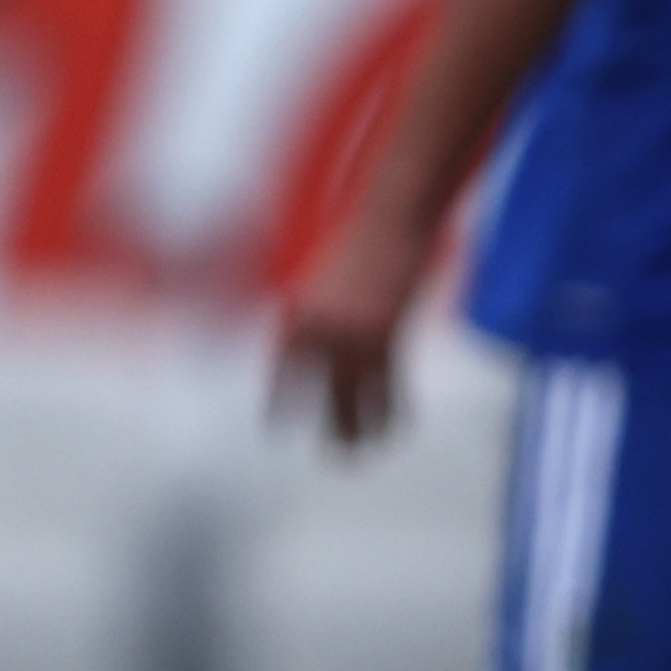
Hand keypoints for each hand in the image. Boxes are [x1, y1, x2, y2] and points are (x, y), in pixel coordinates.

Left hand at [272, 217, 418, 448]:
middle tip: (335, 454)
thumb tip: (321, 349)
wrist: (390, 217)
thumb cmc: (361, 241)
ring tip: (361, 453)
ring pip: (354, 395)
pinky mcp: (385, 335)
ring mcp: (351, 334)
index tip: (275, 428)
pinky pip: (387, 384)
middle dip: (328, 422)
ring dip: (358, 427)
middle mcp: (318, 329)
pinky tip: (395, 429)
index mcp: (297, 313)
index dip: (281, 400)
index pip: (283, 369)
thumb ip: (319, 314)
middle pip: (318, 390)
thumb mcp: (327, 279)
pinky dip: (392, 410)